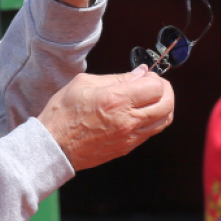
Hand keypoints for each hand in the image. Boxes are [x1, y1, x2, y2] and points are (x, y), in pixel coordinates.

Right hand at [37, 66, 173, 170]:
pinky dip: (153, 119)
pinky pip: (151, 132)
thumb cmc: (63, 114)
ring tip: (151, 99)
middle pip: (167, 104)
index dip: (155, 78)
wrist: (54, 147)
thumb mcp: (84, 84)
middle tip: (154, 85)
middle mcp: (127, 120)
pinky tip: (140, 112)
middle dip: (165, 90)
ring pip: (164, 120)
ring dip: (163, 106)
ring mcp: (129, 137)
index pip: (155, 87)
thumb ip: (116, 78)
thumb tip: (139, 73)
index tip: (146, 76)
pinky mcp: (127, 147)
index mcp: (116, 100)